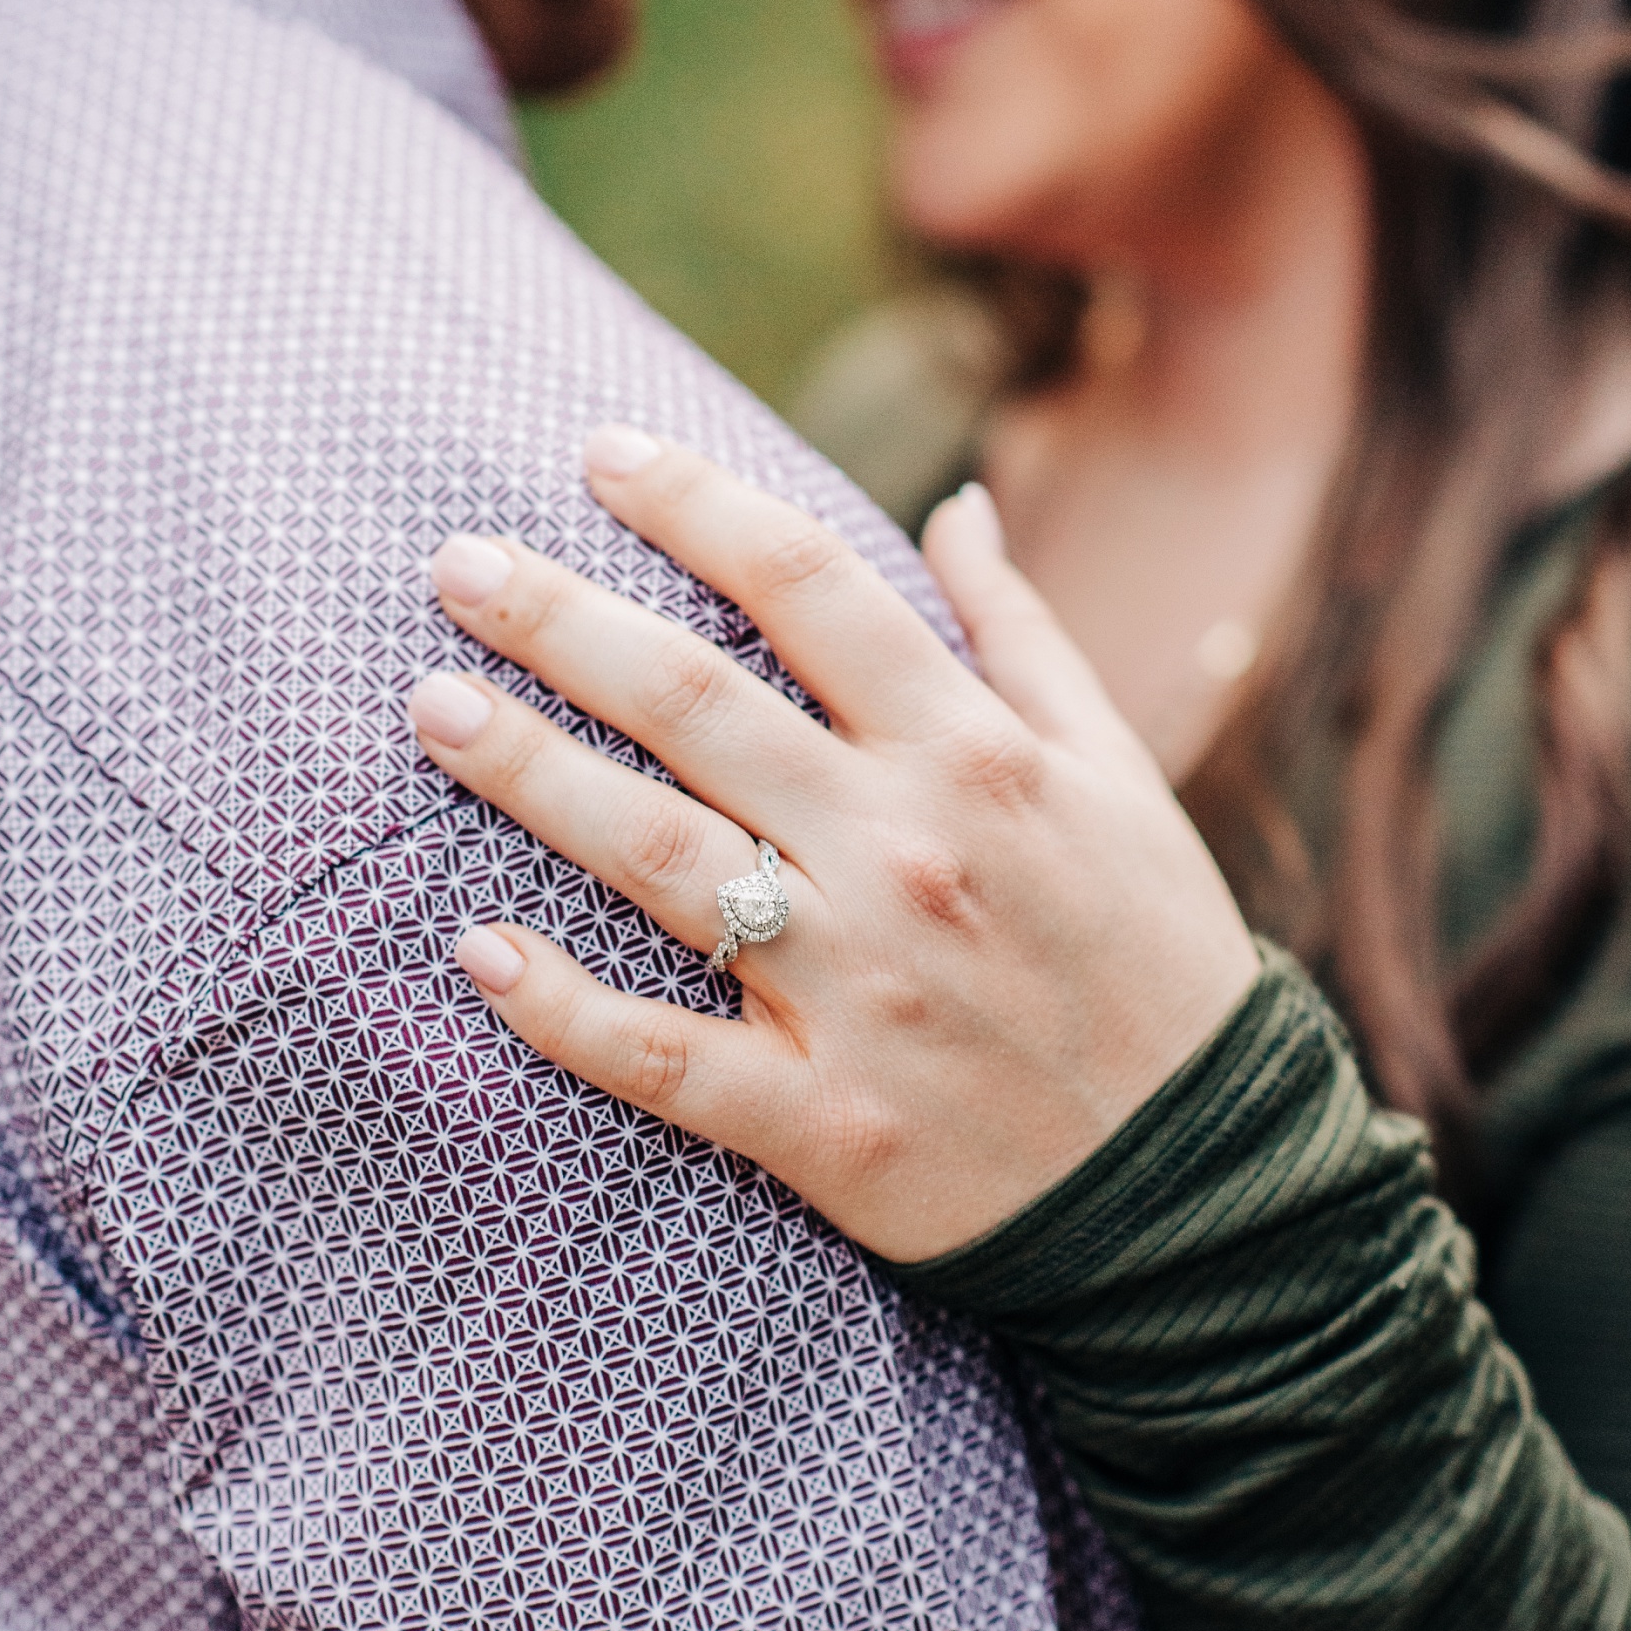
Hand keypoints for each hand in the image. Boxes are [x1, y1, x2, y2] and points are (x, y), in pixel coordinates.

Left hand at [404, 429, 1260, 1262]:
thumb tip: (958, 507)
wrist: (1201, 1176)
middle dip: (561, 619)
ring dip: (526, 773)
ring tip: (430, 705)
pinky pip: (658, 1054)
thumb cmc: (1154, 953)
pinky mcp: (816, 1115)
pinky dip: (560, 1005)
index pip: (810, 587)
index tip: (602, 455)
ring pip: (653, 854)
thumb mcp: (1120, 774)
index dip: (695, 505)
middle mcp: (904, 851)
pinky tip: (477, 948)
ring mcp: (853, 986)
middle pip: (696, 699)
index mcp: (979, 754)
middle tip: (457, 565)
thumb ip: (1023, 635)